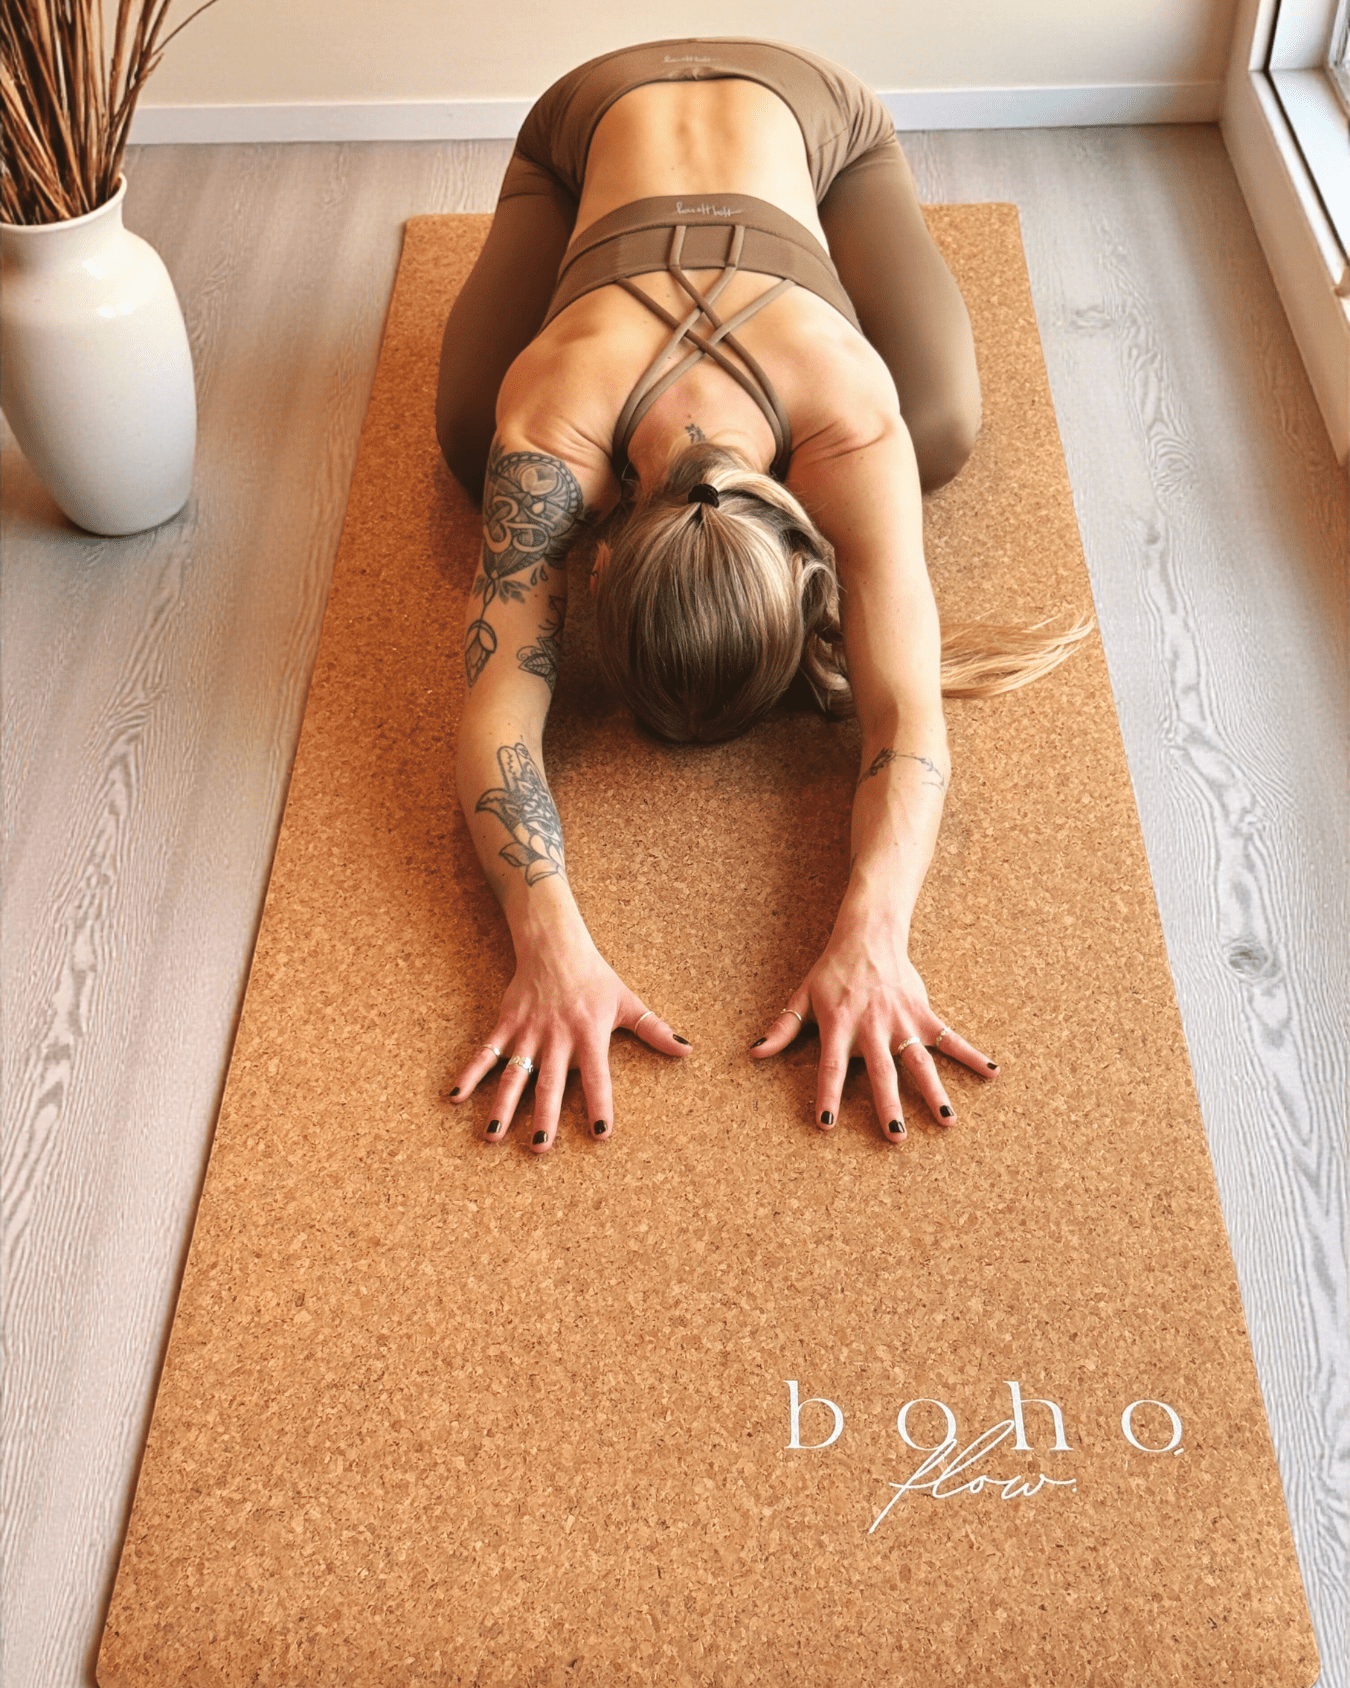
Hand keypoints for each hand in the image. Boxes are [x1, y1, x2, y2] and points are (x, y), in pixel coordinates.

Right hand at [448, 932, 690, 1152]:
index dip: (600, 1106)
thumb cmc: (595, 976)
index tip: (601, 1135)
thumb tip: (687, 1050)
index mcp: (589, 1035)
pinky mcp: (506, 1024)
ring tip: (493, 1137)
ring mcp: (528, 1032)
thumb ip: (655, 1030)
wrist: (555, 943)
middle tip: (539, 1149)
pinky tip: (455, 1097)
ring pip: (514, 1075)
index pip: (597, 1078)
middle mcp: (557, 1037)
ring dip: (503, 1106)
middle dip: (545, 1118)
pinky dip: (470, 1074)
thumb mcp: (627, 1002)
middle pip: (551, 1084)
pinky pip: (485, 1052)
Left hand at [749, 904, 997, 1140]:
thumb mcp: (802, 997)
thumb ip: (782, 1028)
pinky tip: (993, 1072)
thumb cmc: (831, 971)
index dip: (828, 1094)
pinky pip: (951, 1037)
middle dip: (889, 1105)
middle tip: (896, 1136)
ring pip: (919, 1061)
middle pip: (882, 1071)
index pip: (830, 1066)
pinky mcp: (924, 1013)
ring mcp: (902, 1020)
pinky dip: (972, 1055)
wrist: (868, 934)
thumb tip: (753, 1054)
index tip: (827, 1123)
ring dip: (934, 1091)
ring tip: (947, 1120)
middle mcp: (872, 1026)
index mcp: (839, 1025)